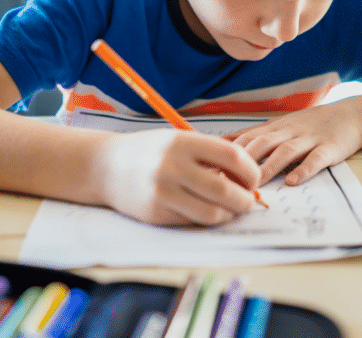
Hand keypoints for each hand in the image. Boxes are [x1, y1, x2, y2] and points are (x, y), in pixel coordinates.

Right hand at [96, 128, 260, 226]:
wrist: (107, 166)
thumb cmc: (151, 150)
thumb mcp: (180, 140)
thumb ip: (211, 155)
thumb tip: (247, 178)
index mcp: (183, 142)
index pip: (232, 157)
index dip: (251, 171)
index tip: (254, 178)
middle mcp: (172, 167)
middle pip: (226, 190)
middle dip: (245, 199)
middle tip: (249, 200)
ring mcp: (163, 193)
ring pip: (212, 213)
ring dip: (229, 214)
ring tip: (230, 207)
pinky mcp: (156, 214)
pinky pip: (193, 222)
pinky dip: (206, 218)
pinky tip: (205, 208)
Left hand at [228, 101, 361, 185]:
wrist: (350, 115)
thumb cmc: (309, 124)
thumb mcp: (278, 125)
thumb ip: (252, 135)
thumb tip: (220, 142)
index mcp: (274, 127)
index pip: (247, 138)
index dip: (229, 153)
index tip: (214, 168)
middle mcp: (288, 131)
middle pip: (262, 143)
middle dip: (244, 161)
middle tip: (229, 179)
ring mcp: (309, 139)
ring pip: (285, 151)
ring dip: (269, 166)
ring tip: (255, 182)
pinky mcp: (329, 148)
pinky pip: (315, 159)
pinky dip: (303, 169)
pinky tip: (292, 181)